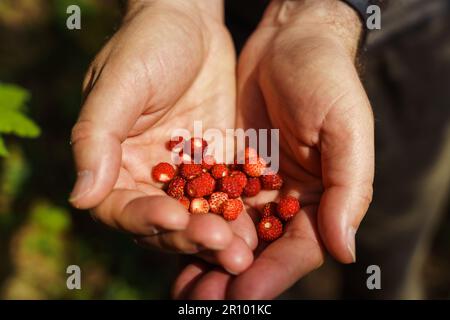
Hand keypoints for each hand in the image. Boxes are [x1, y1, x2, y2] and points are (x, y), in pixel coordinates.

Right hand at [69, 0, 255, 274]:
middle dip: (189, 236)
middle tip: (220, 243)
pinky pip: (228, 196)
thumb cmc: (147, 43)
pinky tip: (259, 225)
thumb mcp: (119, 83)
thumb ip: (96, 136)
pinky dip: (241, 213)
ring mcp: (186, 174)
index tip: (171, 216)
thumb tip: (79, 197)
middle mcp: (149, 176)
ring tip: (242, 249)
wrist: (192, 22)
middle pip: (164, 222)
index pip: (120, 208)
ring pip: (199, 216)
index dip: (143, 219)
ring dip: (219, 234)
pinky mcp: (218, 165)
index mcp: (115, 162)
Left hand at [173, 0, 373, 298]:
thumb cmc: (327, 79)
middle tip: (205, 298)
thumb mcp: (346, 129)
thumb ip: (348, 189)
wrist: (288, 40)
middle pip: (259, 250)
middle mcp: (284, 198)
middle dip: (232, 275)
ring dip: (206, 258)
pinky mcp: (223, 164)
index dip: (273, 274)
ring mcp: (252, 183)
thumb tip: (344, 250)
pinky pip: (206, 200)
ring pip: (229, 231)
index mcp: (320, 197)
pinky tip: (171, 239)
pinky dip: (191, 221)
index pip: (298, 249)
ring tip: (184, 286)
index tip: (244, 293)